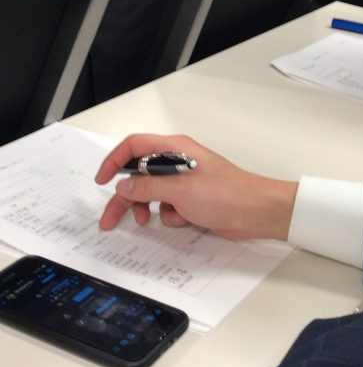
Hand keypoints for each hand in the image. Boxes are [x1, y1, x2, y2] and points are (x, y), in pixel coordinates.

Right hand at [95, 134, 297, 240]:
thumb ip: (147, 188)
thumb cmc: (228, 194)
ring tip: (148, 220)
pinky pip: (168, 207)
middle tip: (110, 219)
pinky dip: (170, 216)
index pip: (133, 146)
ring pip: (151, 194)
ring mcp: (184, 181)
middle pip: (138, 176)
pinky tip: (184, 220)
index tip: (102, 180)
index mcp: (174, 149)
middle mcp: (177, 162)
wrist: (256, 212)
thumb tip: (124, 187)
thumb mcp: (180, 190)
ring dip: (147, 208)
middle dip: (124, 197)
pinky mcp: (191, 199)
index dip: (114, 161)